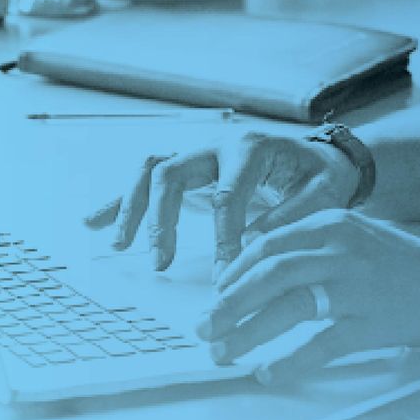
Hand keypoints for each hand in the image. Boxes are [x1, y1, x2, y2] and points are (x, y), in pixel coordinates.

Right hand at [84, 131, 359, 279]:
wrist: (320, 155)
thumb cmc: (322, 175)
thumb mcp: (324, 193)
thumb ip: (293, 215)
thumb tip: (253, 244)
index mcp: (252, 148)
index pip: (226, 194)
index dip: (222, 237)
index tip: (223, 275)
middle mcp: (218, 144)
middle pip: (173, 173)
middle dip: (162, 219)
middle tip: (162, 263)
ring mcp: (200, 152)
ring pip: (152, 170)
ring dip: (133, 207)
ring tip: (120, 246)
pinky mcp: (191, 165)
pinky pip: (147, 176)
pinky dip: (121, 199)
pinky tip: (96, 221)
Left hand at [196, 209, 419, 385]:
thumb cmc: (397, 260)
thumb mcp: (353, 232)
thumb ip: (309, 239)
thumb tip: (255, 258)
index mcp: (333, 222)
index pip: (269, 244)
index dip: (236, 271)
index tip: (217, 293)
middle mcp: (341, 249)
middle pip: (270, 274)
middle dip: (229, 302)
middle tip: (204, 325)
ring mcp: (356, 285)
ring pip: (288, 307)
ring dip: (247, 331)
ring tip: (222, 350)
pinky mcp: (371, 322)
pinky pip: (321, 344)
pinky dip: (289, 360)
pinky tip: (267, 371)